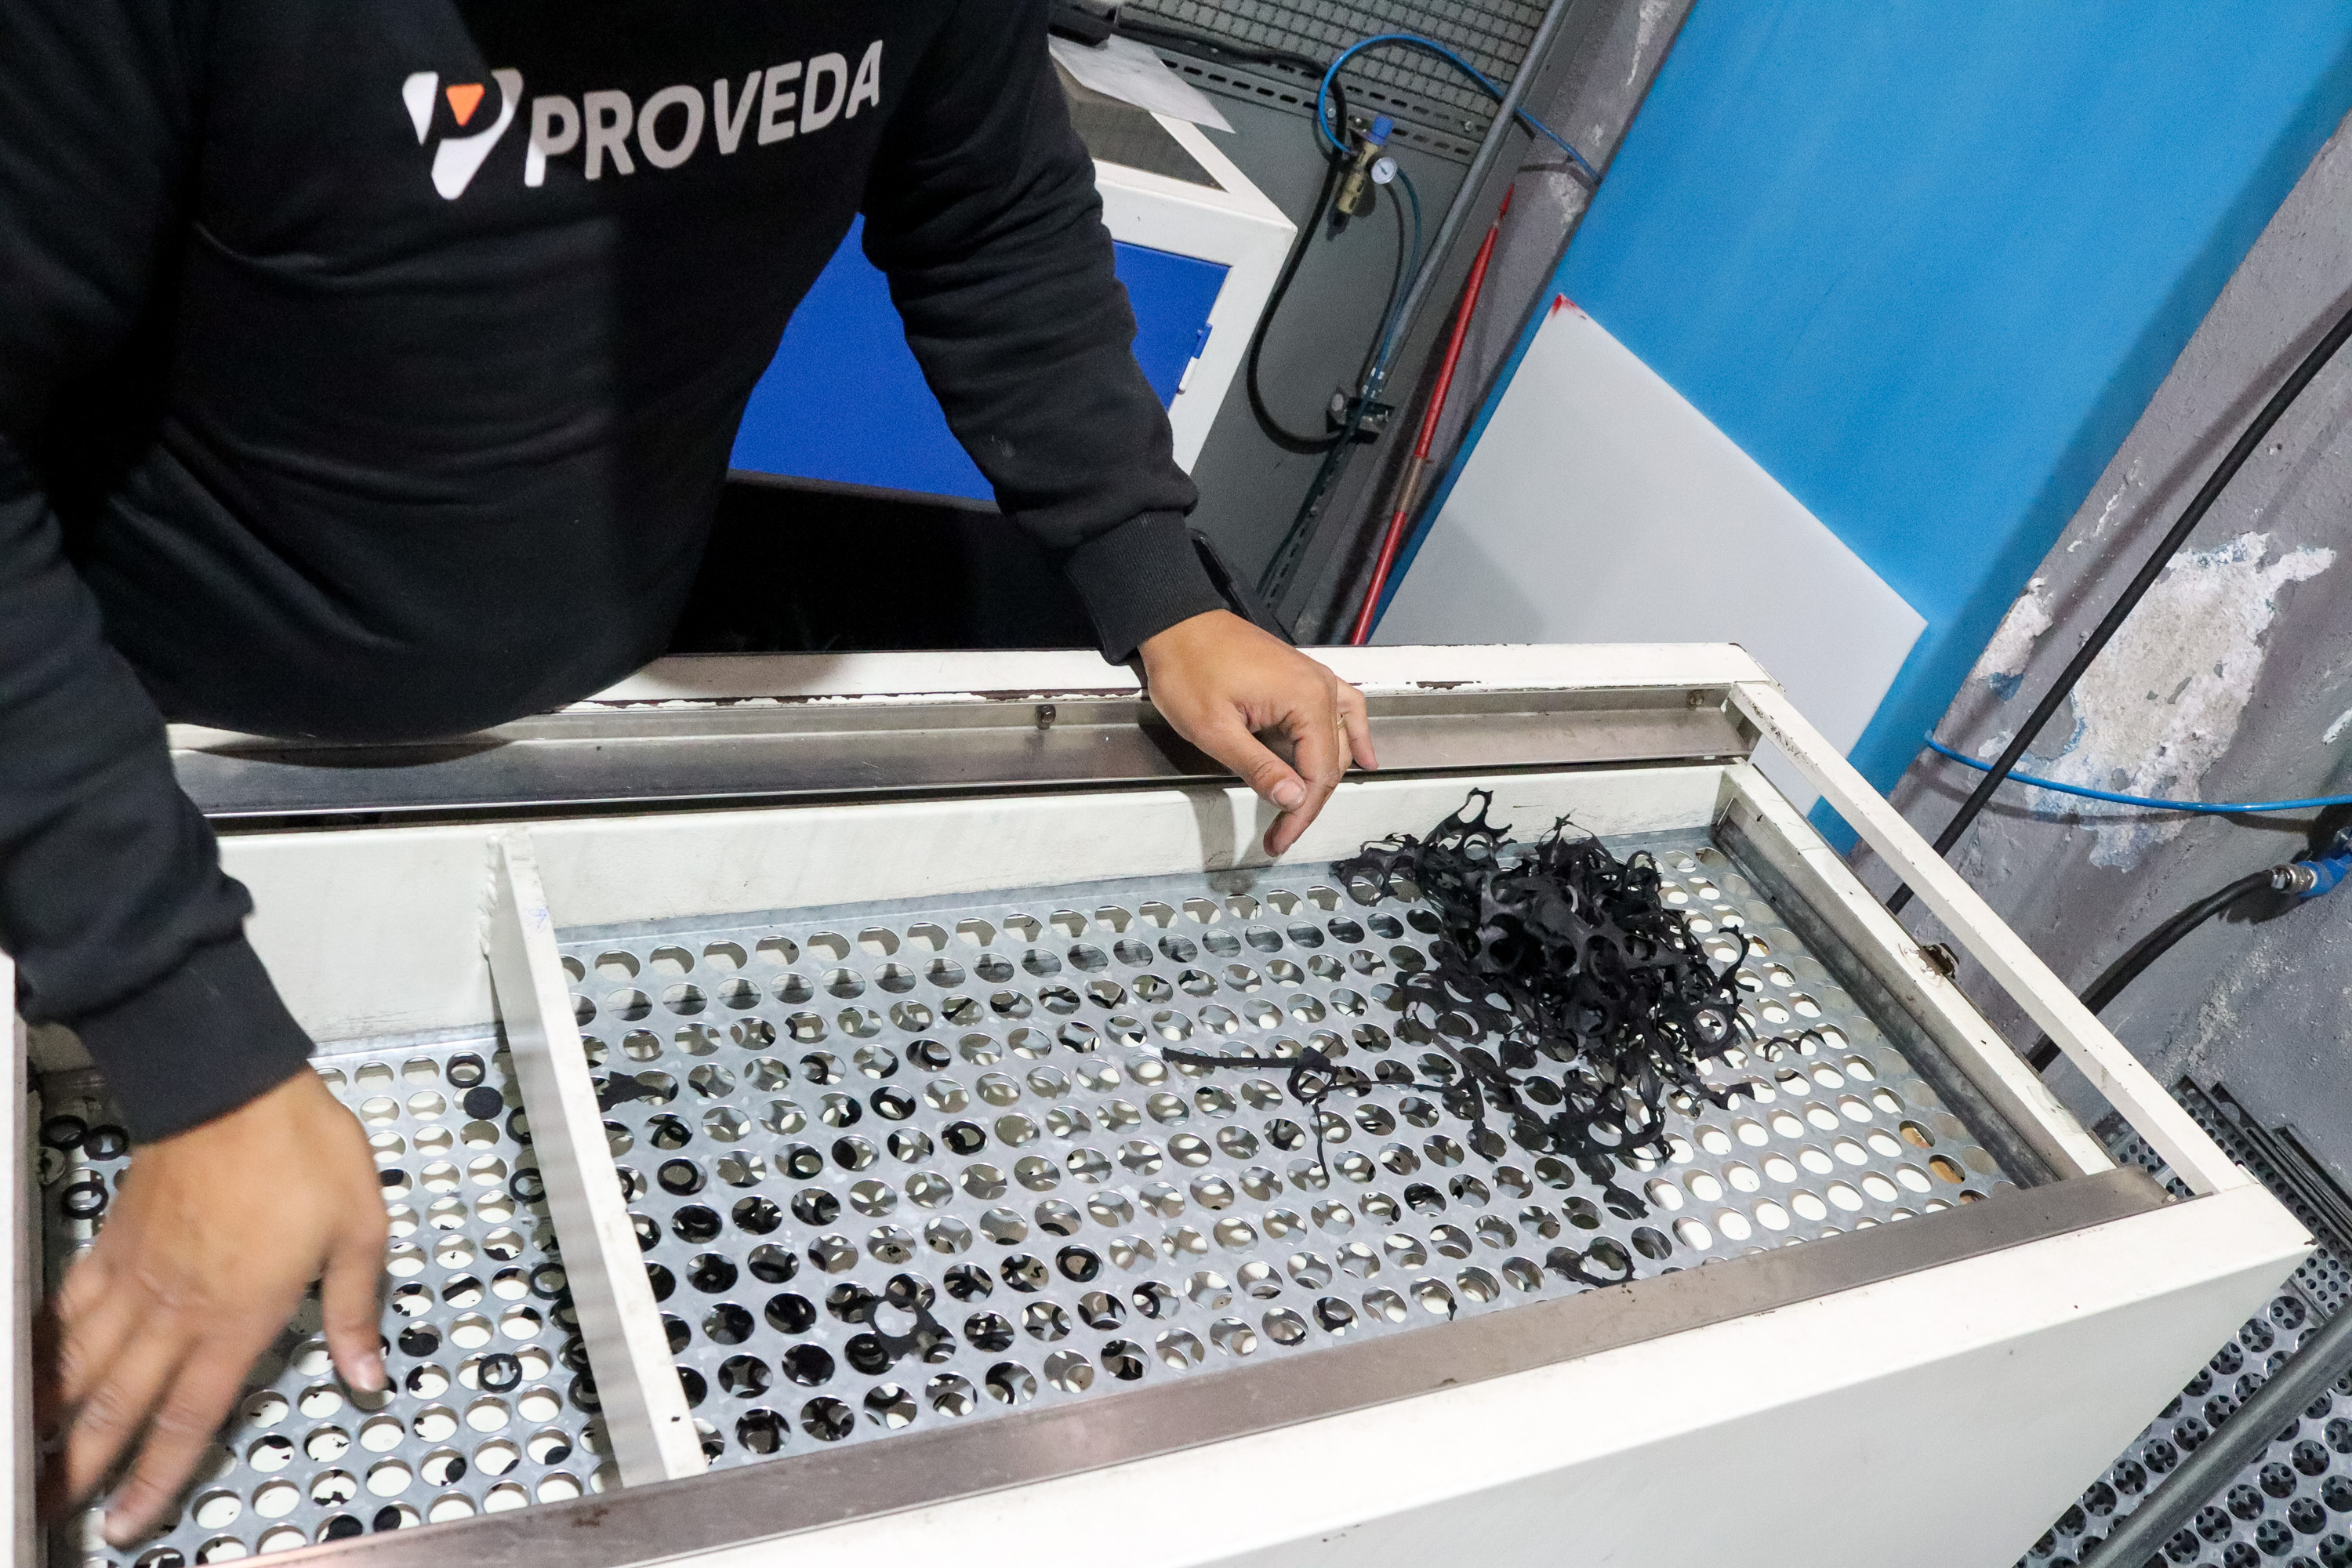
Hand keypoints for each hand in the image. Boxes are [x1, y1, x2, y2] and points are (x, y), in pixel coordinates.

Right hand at [41, 1068, 387, 1545]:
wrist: (231, 1083)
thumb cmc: (303, 1151)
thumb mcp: (360, 1227)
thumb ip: (356, 1309)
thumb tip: (366, 1378)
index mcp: (239, 1317)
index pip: (191, 1418)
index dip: (158, 1478)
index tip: (128, 1524)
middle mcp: (177, 1310)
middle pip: (122, 1406)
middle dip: (86, 1468)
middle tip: (55, 1513)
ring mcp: (137, 1277)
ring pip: (83, 1365)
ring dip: (55, 1419)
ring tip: (31, 1462)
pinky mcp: (115, 1242)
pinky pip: (71, 1306)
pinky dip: (49, 1343)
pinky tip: (35, 1366)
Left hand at [1138, 609, 1376, 856]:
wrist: (1176, 624)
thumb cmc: (1189, 666)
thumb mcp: (1215, 729)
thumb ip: (1258, 767)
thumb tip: (1293, 799)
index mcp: (1305, 698)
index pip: (1318, 773)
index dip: (1300, 813)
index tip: (1281, 838)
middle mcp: (1320, 686)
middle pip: (1331, 761)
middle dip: (1307, 802)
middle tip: (1281, 833)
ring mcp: (1314, 679)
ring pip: (1337, 741)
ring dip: (1324, 777)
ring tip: (1303, 809)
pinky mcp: (1303, 677)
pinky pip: (1343, 709)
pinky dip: (1354, 735)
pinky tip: (1364, 756)